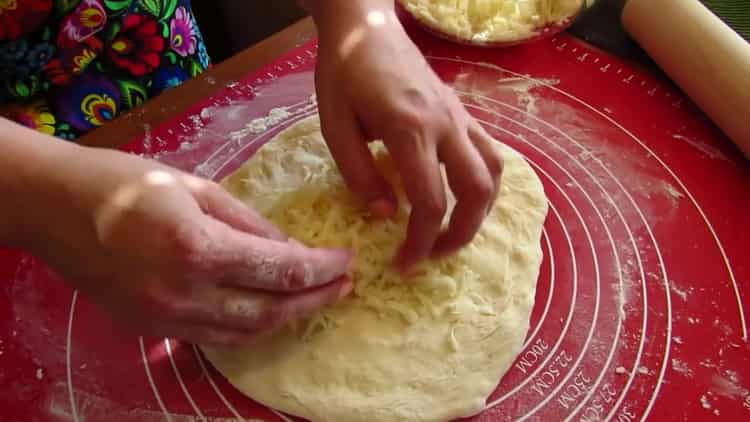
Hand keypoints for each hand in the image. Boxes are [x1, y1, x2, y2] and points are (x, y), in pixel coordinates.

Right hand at [12, 142, 351, 345]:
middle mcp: (186, 293)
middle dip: (316, 298)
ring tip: (314, 299)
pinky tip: (269, 311)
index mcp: (200, 248)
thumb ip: (249, 222)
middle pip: (272, 309)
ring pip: (247, 332)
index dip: (323, 268)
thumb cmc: (125, 181)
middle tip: (344, 285)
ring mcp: (167, 319)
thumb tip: (291, 248)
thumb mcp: (197, 187)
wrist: (54, 209)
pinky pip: (215, 337)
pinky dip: (249, 327)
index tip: (347, 260)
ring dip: (287, 318)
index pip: (283, 270)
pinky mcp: (153, 329)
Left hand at [309, 0, 502, 270]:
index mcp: (410, 130)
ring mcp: (460, 116)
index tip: (404, 264)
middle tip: (434, 255)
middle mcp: (446, 125)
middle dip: (460, 234)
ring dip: (480, 211)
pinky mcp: (462, 112)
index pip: (430, 201)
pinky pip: (489, 153)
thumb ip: (359, 173)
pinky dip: (483, 183)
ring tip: (453, 232)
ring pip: (492, 172)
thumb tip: (387, 214)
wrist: (367, 27)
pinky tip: (462, 196)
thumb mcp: (334, 125)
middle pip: (476, 192)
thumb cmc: (343, 74)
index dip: (421, 242)